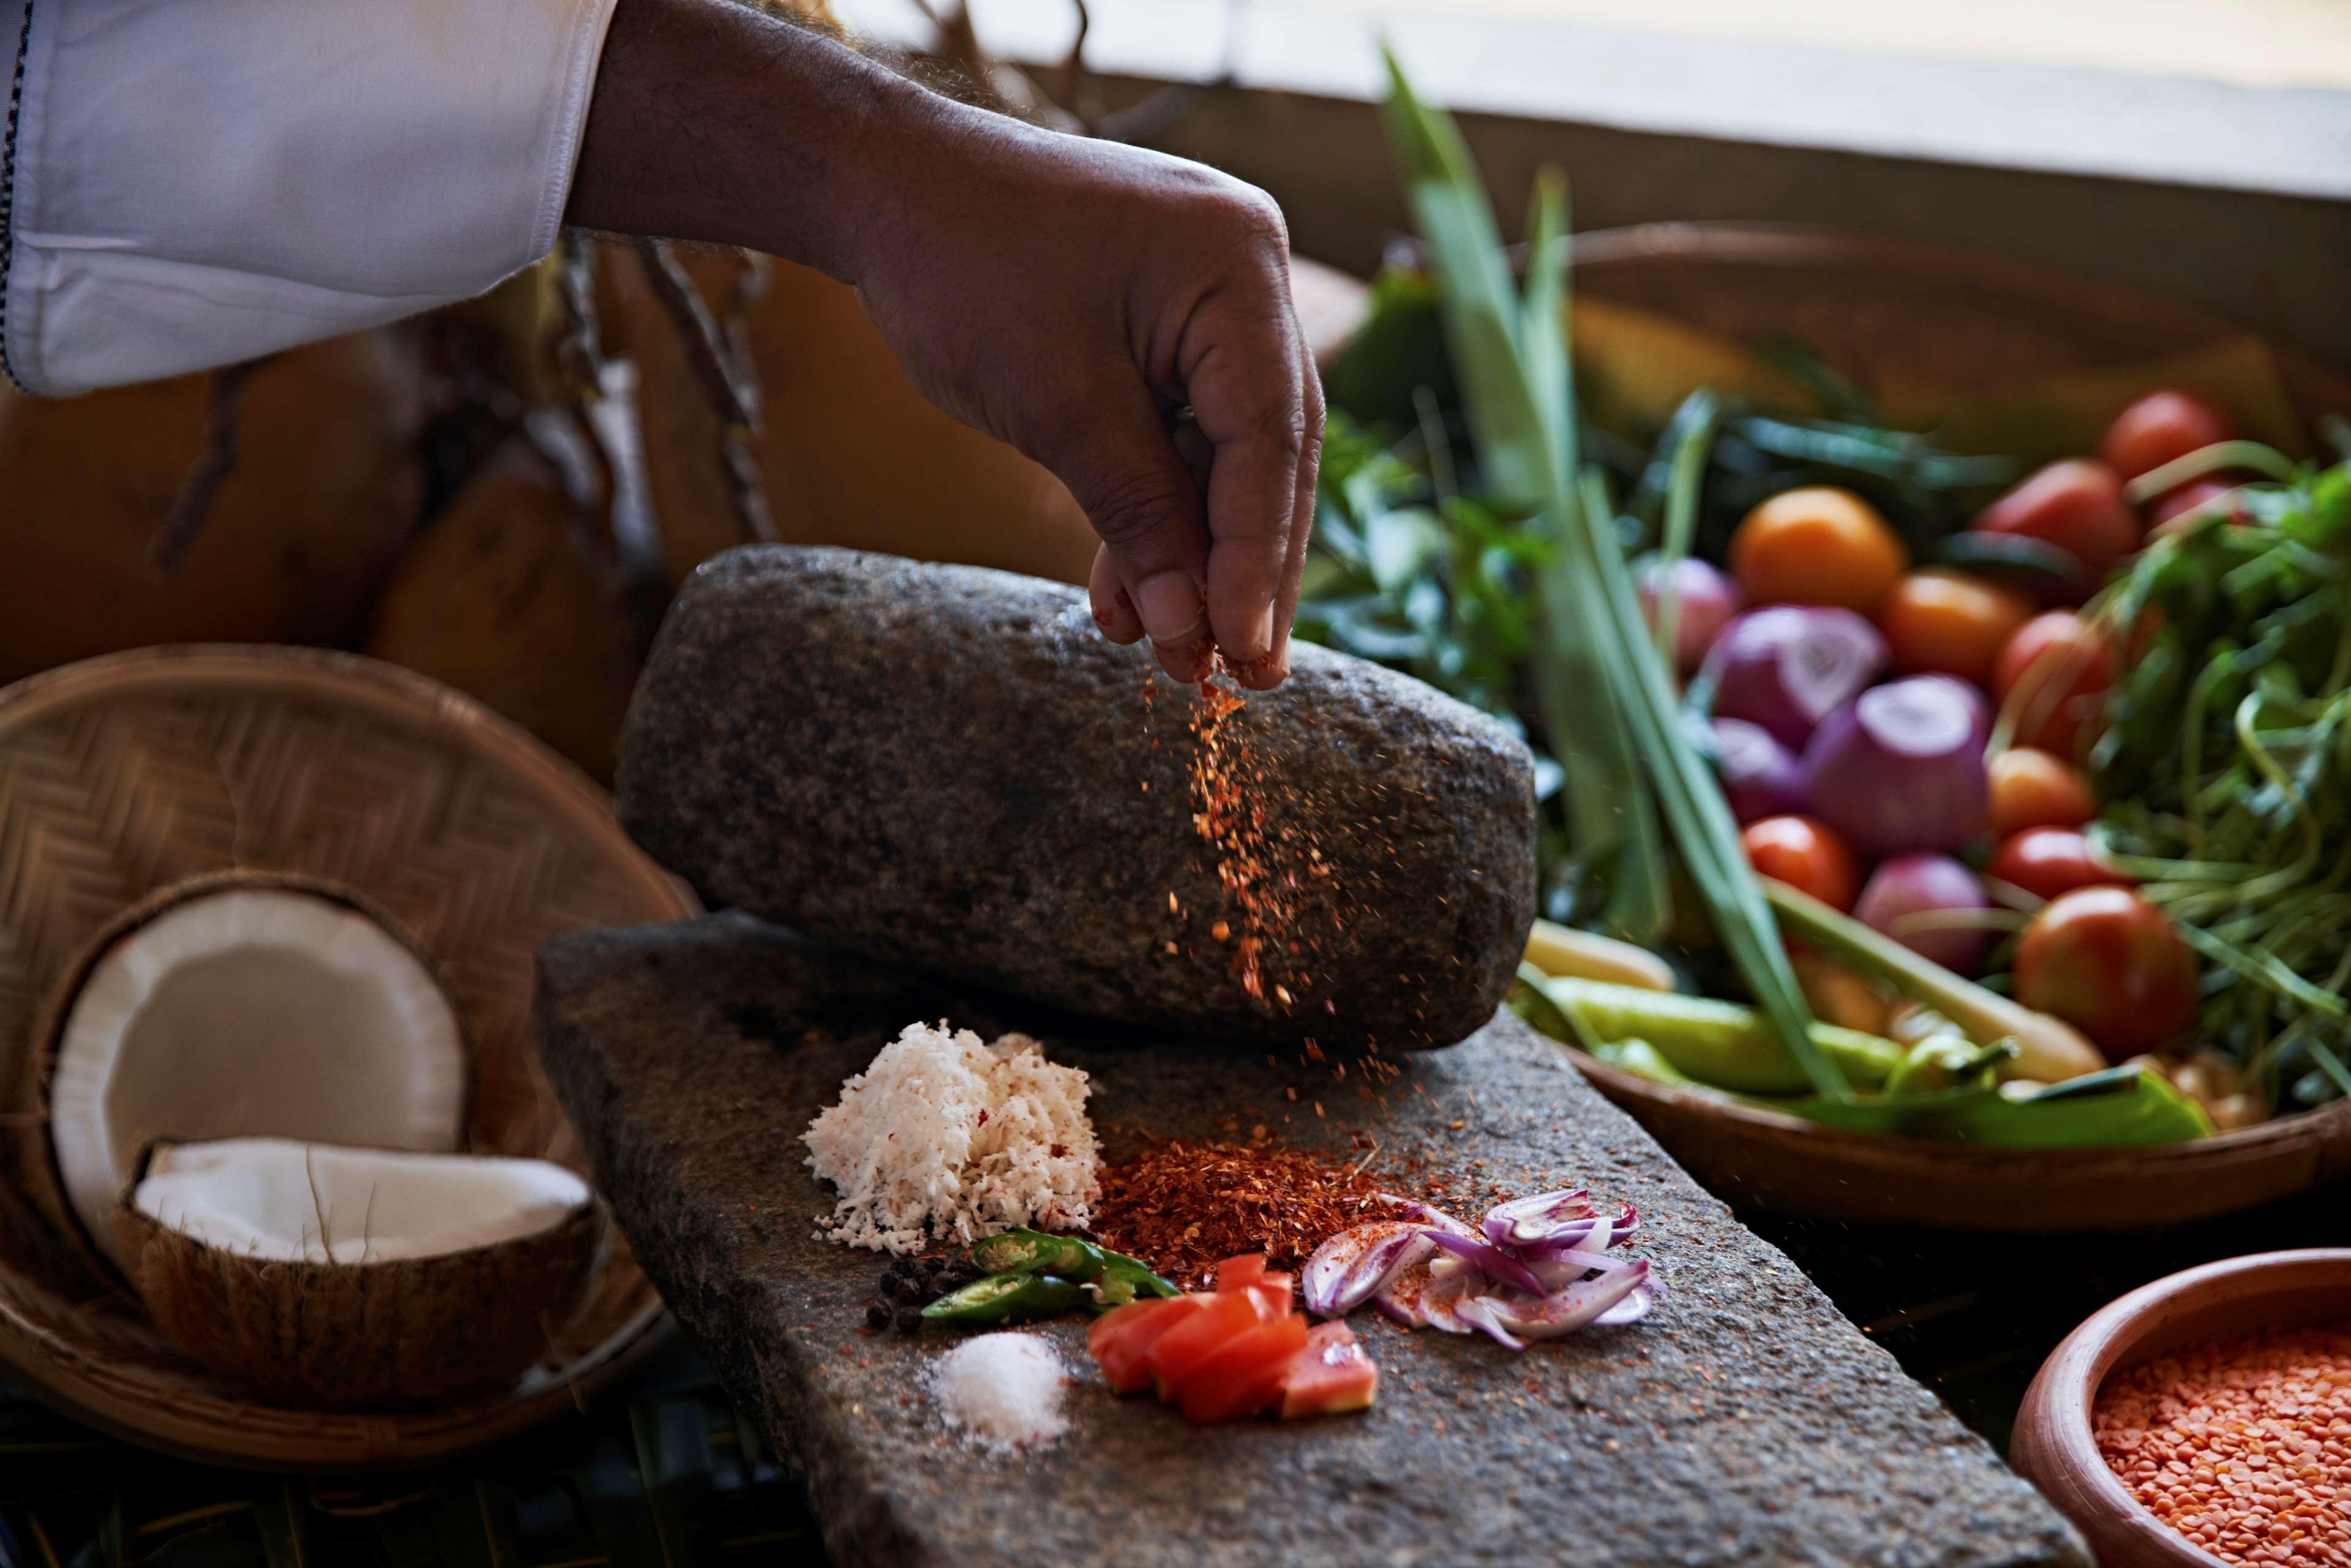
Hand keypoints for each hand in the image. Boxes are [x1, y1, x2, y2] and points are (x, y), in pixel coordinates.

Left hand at [844, 128, 1321, 687]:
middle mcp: (1245, 278)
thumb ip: (1136, 515)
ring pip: (1222, 458)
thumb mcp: (1053, 405)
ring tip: (1172, 656)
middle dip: (1244, 573)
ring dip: (1191, 558)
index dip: (1259, 556)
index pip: (1269, 437)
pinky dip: (1150, 513)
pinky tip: (1125, 596)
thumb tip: (1190, 628)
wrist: (884, 188)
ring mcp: (1209, 303)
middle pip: (1267, 454)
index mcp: (1236, 268)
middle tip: (1242, 680)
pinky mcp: (1167, 331)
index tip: (1248, 652)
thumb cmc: (960, 267)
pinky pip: (1177, 437)